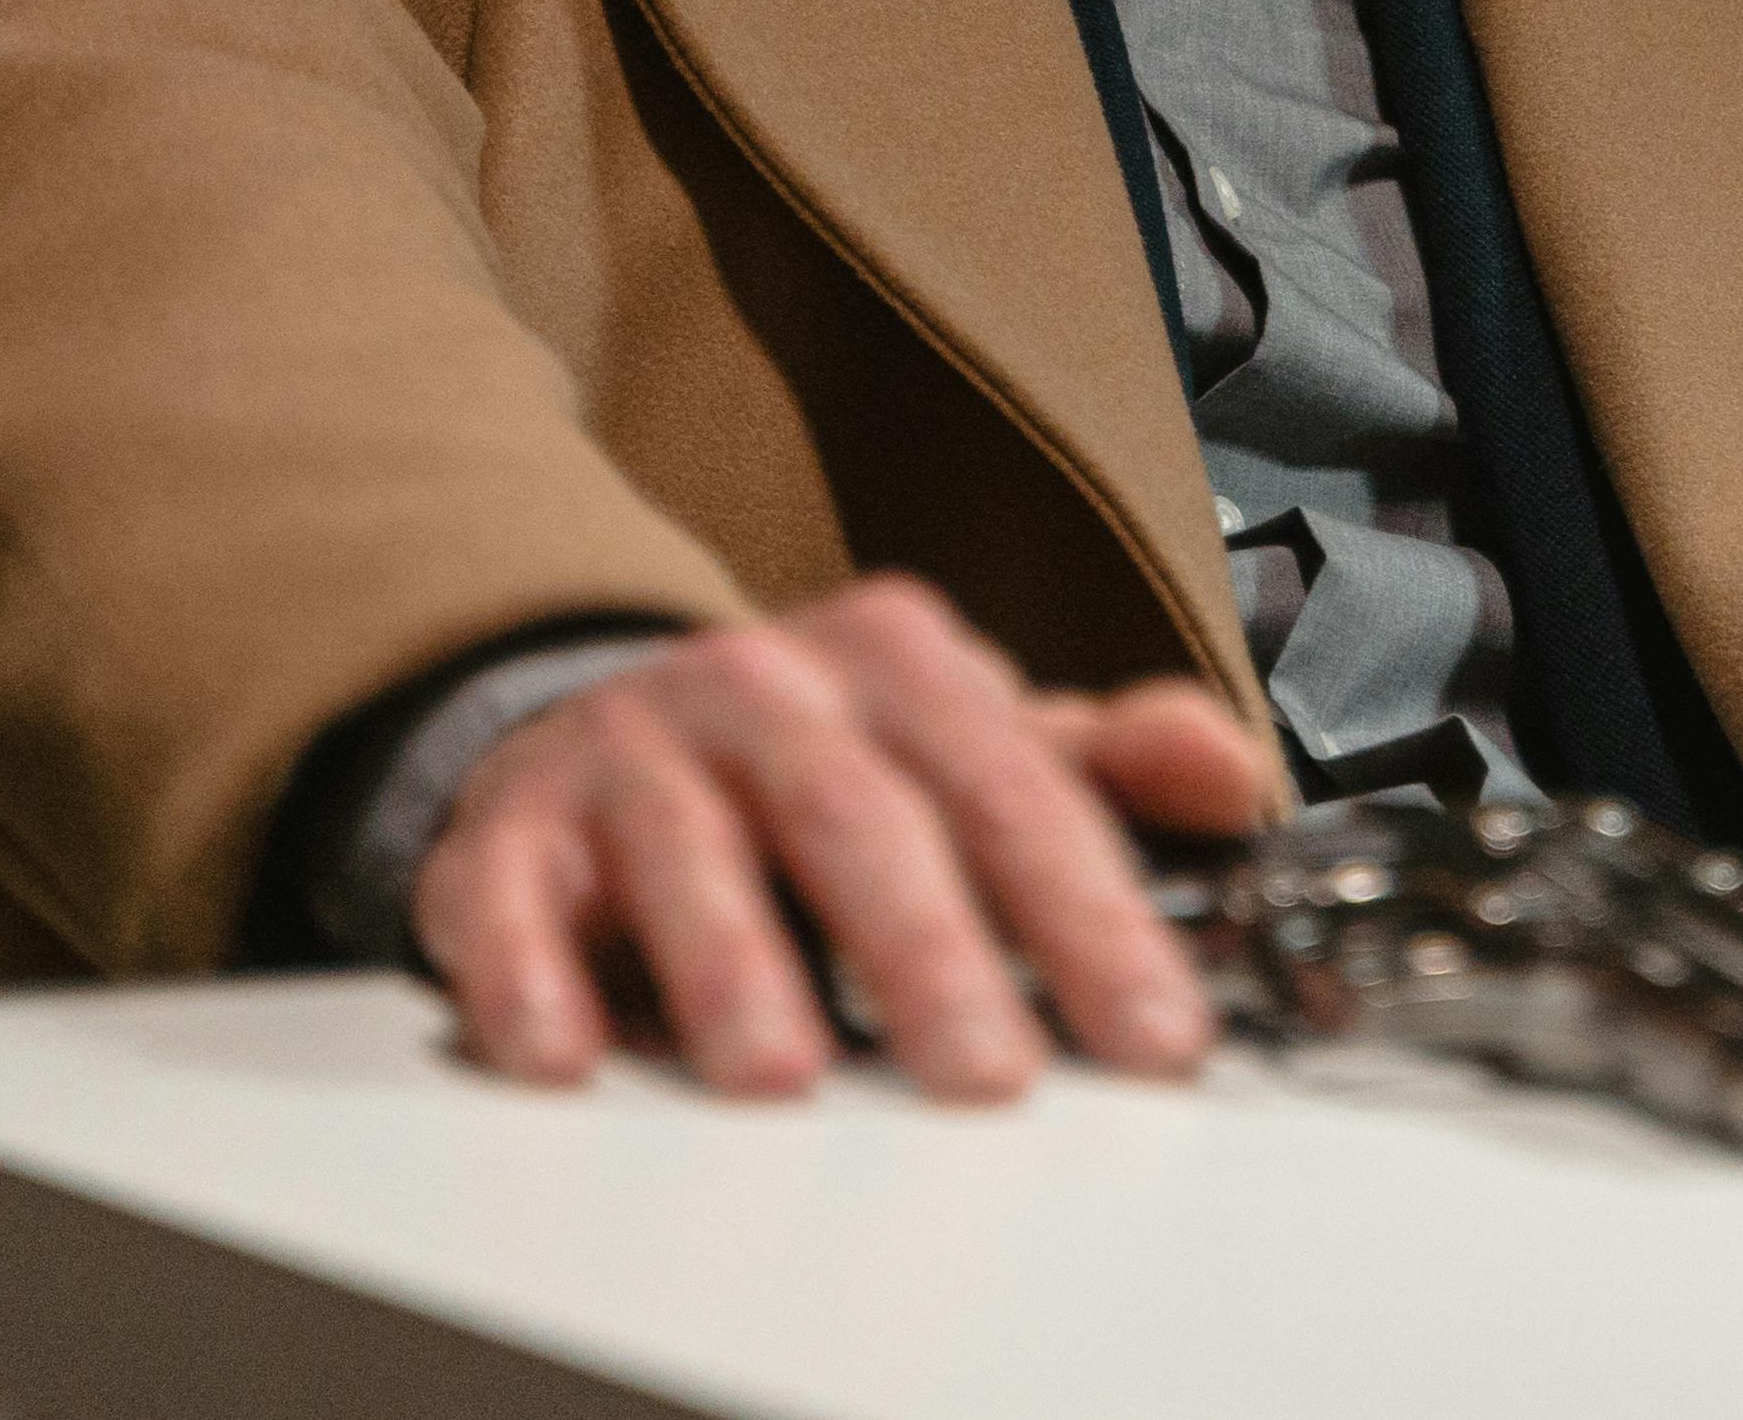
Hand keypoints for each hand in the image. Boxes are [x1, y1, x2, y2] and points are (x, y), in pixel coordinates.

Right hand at [413, 574, 1274, 1099]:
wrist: (614, 716)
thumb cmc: (825, 757)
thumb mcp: (973, 738)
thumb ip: (1106, 763)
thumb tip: (1235, 777)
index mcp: (900, 664)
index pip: (1013, 789)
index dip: (1090, 916)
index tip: (1153, 1035)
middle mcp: (765, 687)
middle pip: (858, 816)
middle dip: (928, 952)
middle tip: (985, 1075)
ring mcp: (633, 748)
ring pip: (688, 851)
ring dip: (733, 966)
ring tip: (781, 1079)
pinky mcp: (514, 826)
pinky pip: (508, 894)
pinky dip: (528, 973)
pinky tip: (563, 1054)